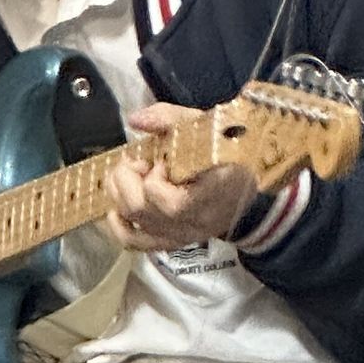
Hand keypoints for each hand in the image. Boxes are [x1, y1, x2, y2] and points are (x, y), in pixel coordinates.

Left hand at [105, 104, 255, 251]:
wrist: (247, 192)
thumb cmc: (226, 155)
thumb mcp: (206, 129)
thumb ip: (170, 119)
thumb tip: (135, 120)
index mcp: (214, 192)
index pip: (173, 203)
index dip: (154, 180)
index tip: (160, 160)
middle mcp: (196, 221)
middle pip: (142, 210)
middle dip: (126, 180)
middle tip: (135, 162)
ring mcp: (183, 235)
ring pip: (135, 224)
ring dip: (119, 195)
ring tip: (129, 176)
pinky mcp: (172, 242)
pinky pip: (135, 243)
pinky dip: (118, 226)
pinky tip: (116, 209)